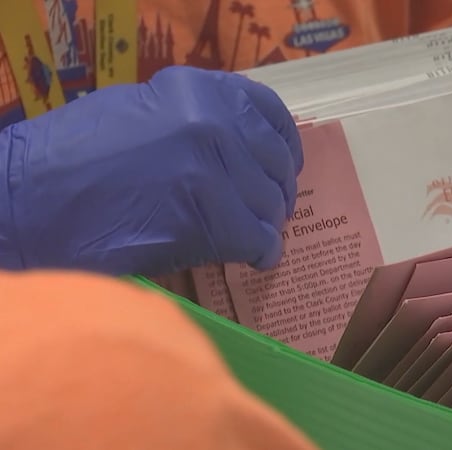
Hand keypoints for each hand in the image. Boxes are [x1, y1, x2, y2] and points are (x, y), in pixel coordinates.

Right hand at [0, 66, 301, 275]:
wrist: (24, 205)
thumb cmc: (69, 159)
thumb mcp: (137, 111)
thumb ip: (193, 119)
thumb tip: (238, 144)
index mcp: (196, 90)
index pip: (268, 111)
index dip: (283, 143)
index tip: (283, 162)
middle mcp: (213, 123)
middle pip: (276, 164)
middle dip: (274, 191)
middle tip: (265, 210)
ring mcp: (215, 171)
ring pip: (271, 205)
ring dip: (264, 224)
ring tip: (249, 235)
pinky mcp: (212, 220)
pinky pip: (260, 241)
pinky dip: (261, 253)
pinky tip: (252, 258)